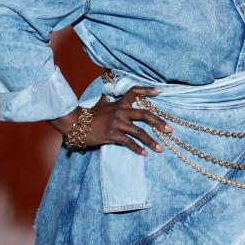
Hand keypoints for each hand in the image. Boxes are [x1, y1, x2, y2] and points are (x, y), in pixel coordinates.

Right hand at [51, 86, 170, 155]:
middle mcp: (121, 111)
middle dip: (159, 123)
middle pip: (145, 115)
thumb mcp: (100, 105)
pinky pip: (128, 142)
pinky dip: (137, 148)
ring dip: (151, 141)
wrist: (75, 124)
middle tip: (170, 130)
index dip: (148, 90)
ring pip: (139, 132)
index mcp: (120, 103)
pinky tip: (144, 154)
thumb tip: (106, 95)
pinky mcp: (112, 134)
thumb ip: (106, 100)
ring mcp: (117, 123)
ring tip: (160, 149)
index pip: (135, 91)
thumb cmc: (89, 116)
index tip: (160, 91)